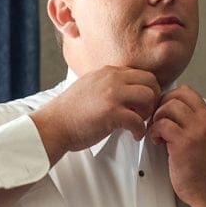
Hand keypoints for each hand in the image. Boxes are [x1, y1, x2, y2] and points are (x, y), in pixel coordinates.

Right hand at [30, 66, 161, 163]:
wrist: (53, 125)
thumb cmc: (70, 111)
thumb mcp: (90, 86)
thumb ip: (108, 83)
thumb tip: (126, 89)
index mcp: (108, 72)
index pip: (141, 73)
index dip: (147, 90)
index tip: (143, 104)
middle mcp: (112, 79)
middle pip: (151, 81)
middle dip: (152, 99)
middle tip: (144, 114)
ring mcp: (112, 94)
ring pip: (148, 97)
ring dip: (148, 113)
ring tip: (138, 123)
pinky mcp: (111, 113)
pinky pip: (139, 120)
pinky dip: (140, 131)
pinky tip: (133, 135)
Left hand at [148, 85, 205, 206]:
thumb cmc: (204, 169)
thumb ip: (193, 122)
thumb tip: (169, 110)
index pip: (188, 92)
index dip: (170, 98)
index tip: (163, 111)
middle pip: (177, 95)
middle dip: (161, 105)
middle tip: (157, 120)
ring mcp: (196, 131)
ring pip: (169, 107)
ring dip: (157, 118)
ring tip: (157, 132)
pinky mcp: (184, 143)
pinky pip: (162, 124)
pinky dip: (154, 131)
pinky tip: (157, 141)